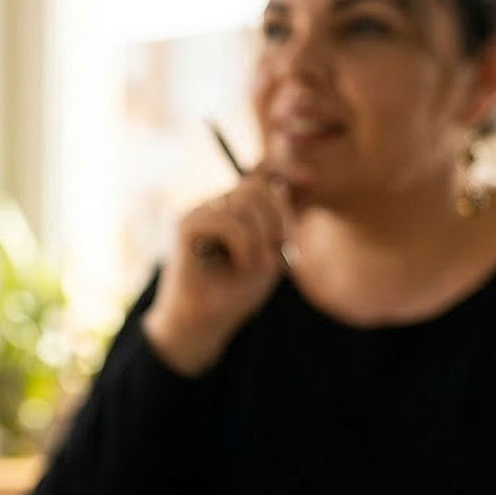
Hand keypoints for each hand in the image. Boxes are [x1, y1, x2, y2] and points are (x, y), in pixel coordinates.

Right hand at [140, 174, 292, 377]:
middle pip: (256, 185)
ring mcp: (197, 214)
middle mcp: (213, 207)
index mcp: (232, 211)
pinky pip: (227, 221)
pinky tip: (241, 265)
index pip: (259, 175)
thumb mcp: (269, 256)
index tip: (310, 180)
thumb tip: (280, 186)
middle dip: (277, 216)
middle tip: (277, 249)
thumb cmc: (234, 296)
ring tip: (257, 266)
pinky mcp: (186, 227)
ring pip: (244, 202)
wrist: (203, 325)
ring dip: (261, 237)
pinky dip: (244, 245)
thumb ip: (278, 224)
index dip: (284, 169)